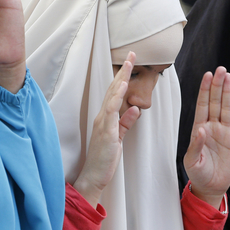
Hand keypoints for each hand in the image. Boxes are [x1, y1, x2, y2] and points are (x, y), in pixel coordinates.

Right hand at [73, 52, 140, 207]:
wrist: (94, 176)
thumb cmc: (105, 158)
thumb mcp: (119, 137)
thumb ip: (126, 123)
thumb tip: (135, 109)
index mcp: (106, 117)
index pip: (115, 93)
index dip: (122, 77)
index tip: (130, 62)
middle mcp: (102, 116)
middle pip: (113, 88)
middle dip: (122, 70)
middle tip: (131, 54)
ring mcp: (102, 122)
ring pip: (111, 95)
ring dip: (120, 78)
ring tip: (128, 63)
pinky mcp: (105, 131)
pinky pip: (111, 110)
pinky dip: (116, 96)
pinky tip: (122, 85)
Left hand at [183, 67, 229, 208]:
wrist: (211, 186)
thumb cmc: (198, 173)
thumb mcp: (191, 160)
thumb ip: (196, 145)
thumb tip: (201, 129)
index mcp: (199, 129)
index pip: (202, 105)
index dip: (204, 90)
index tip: (207, 75)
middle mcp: (213, 127)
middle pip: (215, 102)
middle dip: (217, 85)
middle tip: (220, 69)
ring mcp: (225, 132)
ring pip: (226, 108)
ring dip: (227, 92)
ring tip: (228, 76)